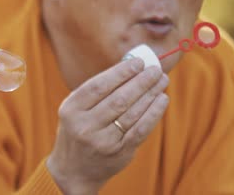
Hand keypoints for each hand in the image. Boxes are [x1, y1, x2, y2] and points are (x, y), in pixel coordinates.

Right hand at [47, 58, 168, 194]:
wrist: (72, 170)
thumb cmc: (78, 129)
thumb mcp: (76, 109)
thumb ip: (98, 90)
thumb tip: (130, 65)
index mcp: (71, 110)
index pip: (99, 86)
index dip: (121, 72)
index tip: (138, 62)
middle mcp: (85, 126)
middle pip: (118, 99)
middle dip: (140, 81)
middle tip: (155, 69)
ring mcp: (102, 142)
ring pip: (132, 113)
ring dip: (150, 94)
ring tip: (162, 81)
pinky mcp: (119, 153)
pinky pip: (141, 130)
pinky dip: (154, 113)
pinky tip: (162, 100)